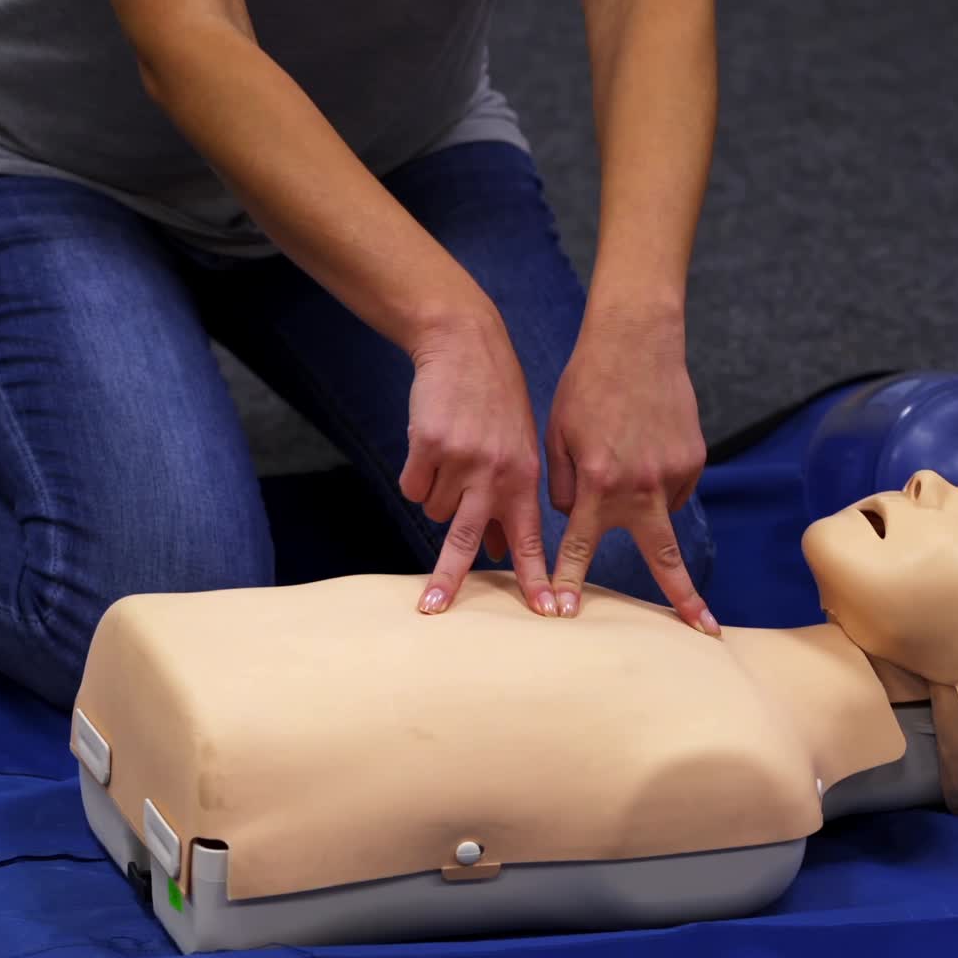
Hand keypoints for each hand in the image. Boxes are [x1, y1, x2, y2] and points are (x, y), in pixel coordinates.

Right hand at [400, 312, 555, 617]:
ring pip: (435, 511)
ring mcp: (461, 459)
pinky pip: (412, 487)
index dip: (536, 578)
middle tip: (434, 607)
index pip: (532, 539)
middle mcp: (495, 473)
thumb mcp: (518, 450)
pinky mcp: (427, 445)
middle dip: (449, 577)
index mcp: (525, 479)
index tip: (545, 613)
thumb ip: (512, 501)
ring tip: (451, 458)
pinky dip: (416, 475)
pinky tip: (431, 446)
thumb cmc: (496, 404)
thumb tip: (500, 552)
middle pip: (468, 539)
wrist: (466, 344)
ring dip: (438, 495)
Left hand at [545, 308, 718, 634]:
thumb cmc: (587, 386)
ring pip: (658, 512)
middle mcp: (640, 486)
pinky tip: (646, 447)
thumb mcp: (558, 436)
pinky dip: (657, 479)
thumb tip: (579, 519)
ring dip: (644, 503)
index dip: (568, 582)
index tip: (564, 615)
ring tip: (630, 456)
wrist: (636, 340)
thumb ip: (566, 487)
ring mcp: (674, 473)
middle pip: (665, 558)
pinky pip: (672, 487)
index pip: (581, 547)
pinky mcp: (694, 458)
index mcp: (599, 483)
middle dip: (684, 599)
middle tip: (705, 631)